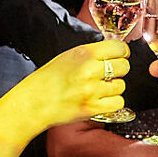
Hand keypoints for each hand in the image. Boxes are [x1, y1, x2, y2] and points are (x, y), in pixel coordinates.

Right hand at [8, 40, 129, 130]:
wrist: (33, 103)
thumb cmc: (47, 80)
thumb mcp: (67, 57)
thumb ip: (90, 54)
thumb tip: (113, 53)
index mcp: (83, 53)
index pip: (119, 48)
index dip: (122, 52)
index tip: (119, 56)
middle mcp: (89, 70)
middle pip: (124, 66)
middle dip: (119, 70)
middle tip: (108, 74)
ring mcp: (92, 90)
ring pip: (121, 86)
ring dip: (113, 88)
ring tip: (99, 89)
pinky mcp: (92, 108)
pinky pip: (118, 103)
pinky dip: (112, 102)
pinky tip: (101, 100)